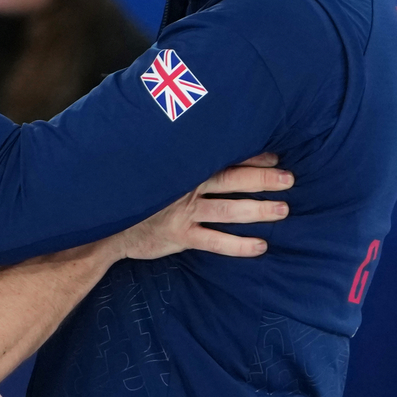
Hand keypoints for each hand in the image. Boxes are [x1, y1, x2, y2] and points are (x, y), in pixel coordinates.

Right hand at [115, 153, 292, 260]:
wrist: (107, 224)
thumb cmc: (135, 193)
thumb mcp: (153, 171)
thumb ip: (177, 162)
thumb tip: (204, 148)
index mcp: (182, 168)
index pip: (222, 158)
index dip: (250, 156)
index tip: (275, 156)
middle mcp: (185, 187)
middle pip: (231, 180)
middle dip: (261, 179)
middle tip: (289, 179)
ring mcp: (183, 213)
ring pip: (228, 210)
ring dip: (257, 209)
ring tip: (282, 209)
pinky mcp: (180, 236)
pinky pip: (214, 241)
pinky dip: (238, 245)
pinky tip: (259, 247)